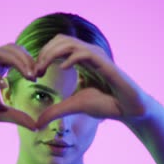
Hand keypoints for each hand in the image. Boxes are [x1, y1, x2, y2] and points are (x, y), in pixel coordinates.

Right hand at [0, 43, 37, 132]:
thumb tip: (36, 126)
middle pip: (10, 48)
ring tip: (28, 77)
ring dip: (17, 62)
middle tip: (36, 75)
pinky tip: (4, 87)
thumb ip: (17, 117)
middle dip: (26, 59)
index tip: (39, 76)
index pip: (15, 53)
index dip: (29, 61)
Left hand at [34, 34, 156, 128]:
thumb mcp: (74, 107)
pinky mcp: (105, 64)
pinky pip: (84, 53)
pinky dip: (70, 58)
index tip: (35, 74)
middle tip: (36, 71)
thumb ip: (55, 111)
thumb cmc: (105, 104)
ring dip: (52, 54)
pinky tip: (62, 69)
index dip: (42, 56)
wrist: (128, 109)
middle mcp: (88, 54)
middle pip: (60, 39)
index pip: (57, 45)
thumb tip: (36, 124)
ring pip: (69, 42)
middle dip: (44, 53)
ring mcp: (97, 57)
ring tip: (43, 69)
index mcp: (81, 59)